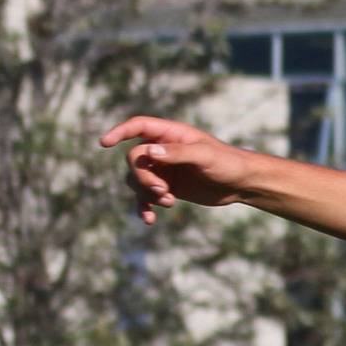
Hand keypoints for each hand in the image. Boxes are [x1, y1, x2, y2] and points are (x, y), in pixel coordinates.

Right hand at [100, 116, 260, 225]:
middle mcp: (162, 150)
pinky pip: (146, 196)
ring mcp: (163, 169)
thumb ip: (177, 153)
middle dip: (144, 177)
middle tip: (163, 191)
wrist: (241, 184)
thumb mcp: (205, 156)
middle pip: (135, 160)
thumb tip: (150, 153)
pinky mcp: (167, 187)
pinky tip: (149, 219)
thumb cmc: (227, 163)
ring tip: (169, 201)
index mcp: (170, 134)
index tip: (104, 143)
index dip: (119, 132)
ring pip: (137, 179)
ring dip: (147, 193)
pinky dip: (145, 206)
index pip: (138, 127)